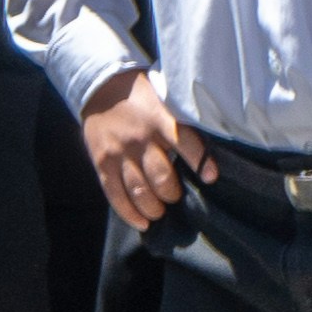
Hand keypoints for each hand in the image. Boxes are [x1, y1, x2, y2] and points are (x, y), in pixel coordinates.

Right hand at [79, 70, 211, 229]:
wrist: (100, 87)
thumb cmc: (143, 97)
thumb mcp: (166, 100)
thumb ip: (181, 124)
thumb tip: (207, 155)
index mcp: (159, 118)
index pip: (184, 142)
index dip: (200, 162)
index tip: (211, 178)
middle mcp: (139, 137)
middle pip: (161, 176)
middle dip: (172, 193)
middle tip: (175, 196)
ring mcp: (118, 152)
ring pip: (139, 190)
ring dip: (154, 208)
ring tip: (159, 211)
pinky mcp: (102, 162)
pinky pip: (114, 194)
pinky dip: (129, 213)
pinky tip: (142, 223)